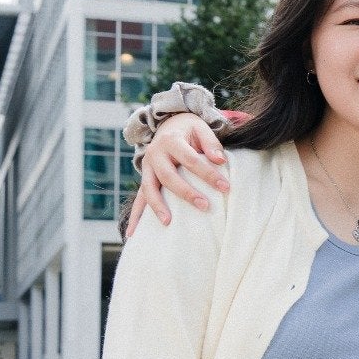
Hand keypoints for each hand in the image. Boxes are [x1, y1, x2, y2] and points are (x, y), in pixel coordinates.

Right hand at [126, 116, 228, 235]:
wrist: (167, 125)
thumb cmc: (189, 130)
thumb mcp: (200, 128)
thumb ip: (211, 142)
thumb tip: (220, 160)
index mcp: (171, 141)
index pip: (192, 160)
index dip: (208, 174)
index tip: (225, 187)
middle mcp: (155, 154)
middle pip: (169, 176)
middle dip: (186, 192)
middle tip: (205, 206)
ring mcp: (147, 167)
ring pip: (149, 188)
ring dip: (157, 206)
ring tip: (167, 222)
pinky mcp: (145, 178)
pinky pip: (139, 199)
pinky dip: (136, 216)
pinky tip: (133, 233)